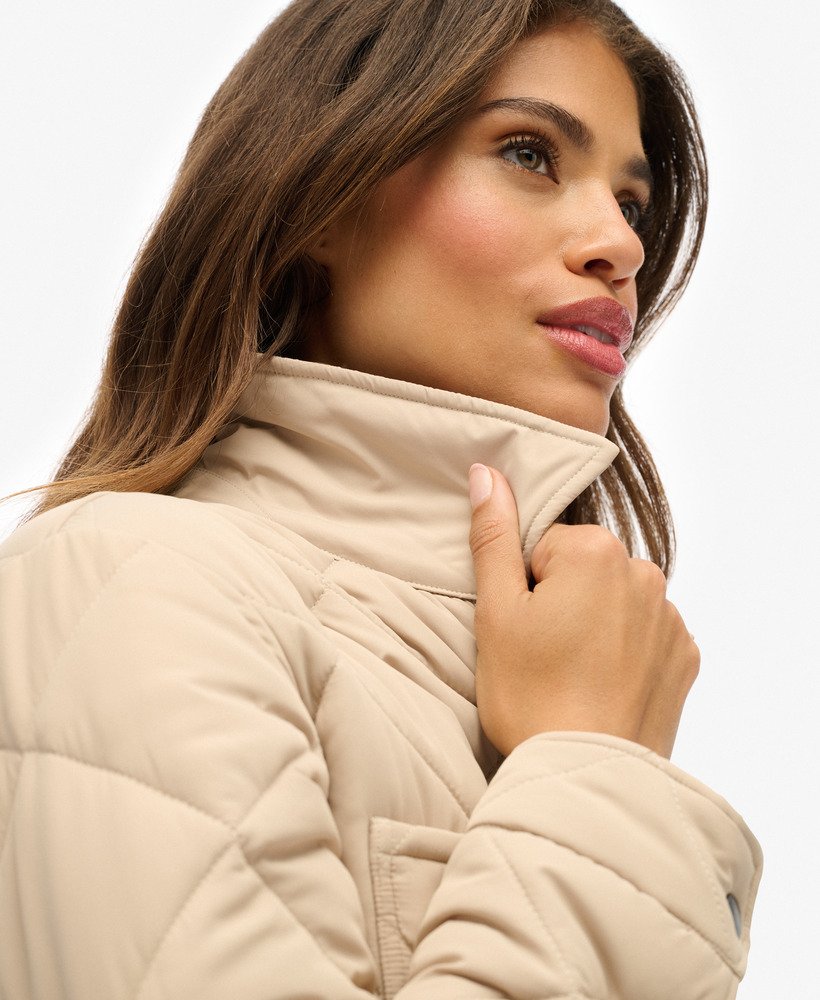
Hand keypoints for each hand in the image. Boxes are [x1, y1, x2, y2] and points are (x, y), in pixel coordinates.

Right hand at [467, 464, 699, 758]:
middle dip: (563, 600)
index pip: (545, 549)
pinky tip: (602, 686)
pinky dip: (625, 652)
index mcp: (596, 553)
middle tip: (543, 655)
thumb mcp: (496, 613)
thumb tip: (488, 474)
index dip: (525, 589)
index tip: (525, 631)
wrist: (583, 776)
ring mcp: (671, 618)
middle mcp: (645, 574)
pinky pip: (646, 634)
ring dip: (595, 624)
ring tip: (572, 676)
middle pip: (584, 569)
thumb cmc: (530, 696)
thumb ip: (494, 536)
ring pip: (615, 600)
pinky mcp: (685, 657)